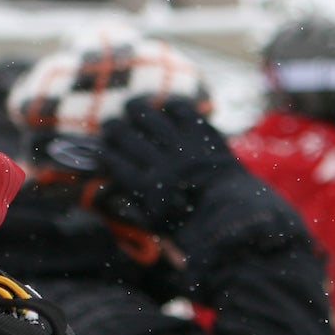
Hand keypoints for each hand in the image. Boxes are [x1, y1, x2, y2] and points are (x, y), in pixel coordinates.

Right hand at [95, 97, 244, 235]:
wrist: (237, 220)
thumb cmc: (193, 229)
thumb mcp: (157, 226)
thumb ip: (133, 206)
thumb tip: (112, 186)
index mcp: (147, 189)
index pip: (113, 161)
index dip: (101, 152)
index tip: (98, 148)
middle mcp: (162, 164)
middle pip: (125, 135)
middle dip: (112, 127)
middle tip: (109, 125)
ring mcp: (184, 146)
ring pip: (149, 115)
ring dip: (136, 108)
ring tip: (132, 107)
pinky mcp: (206, 136)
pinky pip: (184, 110)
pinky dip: (172, 105)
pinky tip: (166, 106)